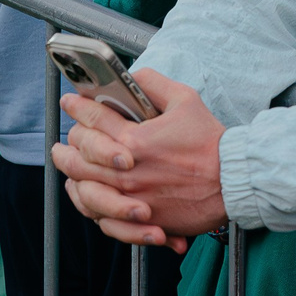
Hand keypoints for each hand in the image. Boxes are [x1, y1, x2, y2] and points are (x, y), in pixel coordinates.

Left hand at [52, 68, 226, 252]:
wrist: (232, 181)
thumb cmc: (210, 142)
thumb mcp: (184, 99)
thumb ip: (152, 83)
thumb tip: (130, 76)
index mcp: (134, 139)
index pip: (93, 119)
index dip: (77, 107)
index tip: (70, 102)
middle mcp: (126, 171)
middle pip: (78, 155)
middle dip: (66, 142)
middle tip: (63, 138)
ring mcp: (131, 198)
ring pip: (83, 187)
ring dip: (70, 173)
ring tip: (66, 164)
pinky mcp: (139, 219)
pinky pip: (100, 215)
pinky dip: (87, 203)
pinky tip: (85, 192)